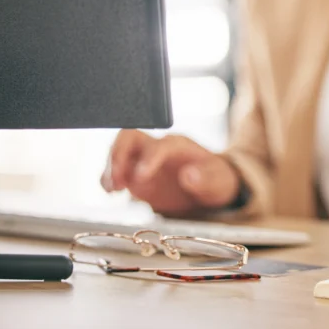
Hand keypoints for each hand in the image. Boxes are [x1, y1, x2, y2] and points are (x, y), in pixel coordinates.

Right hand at [101, 130, 240, 215]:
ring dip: (110, 168)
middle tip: (117, 180)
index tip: (140, 178)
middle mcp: (157, 147)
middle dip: (119, 155)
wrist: (211, 187)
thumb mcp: (218, 180)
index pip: (159, 145)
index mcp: (178, 145)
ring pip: (119, 152)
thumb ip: (205, 178)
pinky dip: (109, 179)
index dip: (148, 159)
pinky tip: (111, 191)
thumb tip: (188, 175)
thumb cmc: (216, 179)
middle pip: (130, 137)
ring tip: (112, 189)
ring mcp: (144, 160)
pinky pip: (117, 171)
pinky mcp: (136, 175)